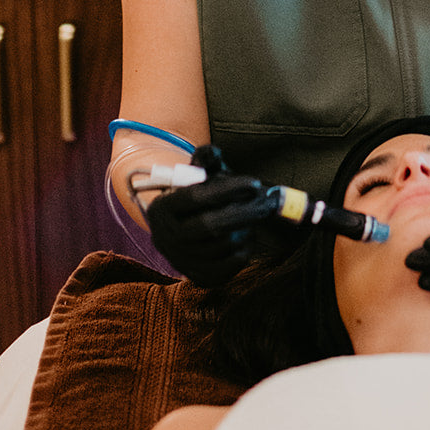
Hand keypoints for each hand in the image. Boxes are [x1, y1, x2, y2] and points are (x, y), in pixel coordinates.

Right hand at [144, 145, 279, 287]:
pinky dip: (245, 249)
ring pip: (223, 246)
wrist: (186, 227)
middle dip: (245, 212)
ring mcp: (180, 260)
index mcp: (161, 208)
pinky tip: (245, 236)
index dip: (228, 189)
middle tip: (267, 202)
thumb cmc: (199, 195)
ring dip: (246, 229)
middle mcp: (164, 237)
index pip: (195, 197)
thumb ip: (206, 160)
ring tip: (251, 217)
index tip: (254, 183)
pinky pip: (230, 266)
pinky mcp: (198, 277)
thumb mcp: (200, 174)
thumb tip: (213, 151)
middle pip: (210, 226)